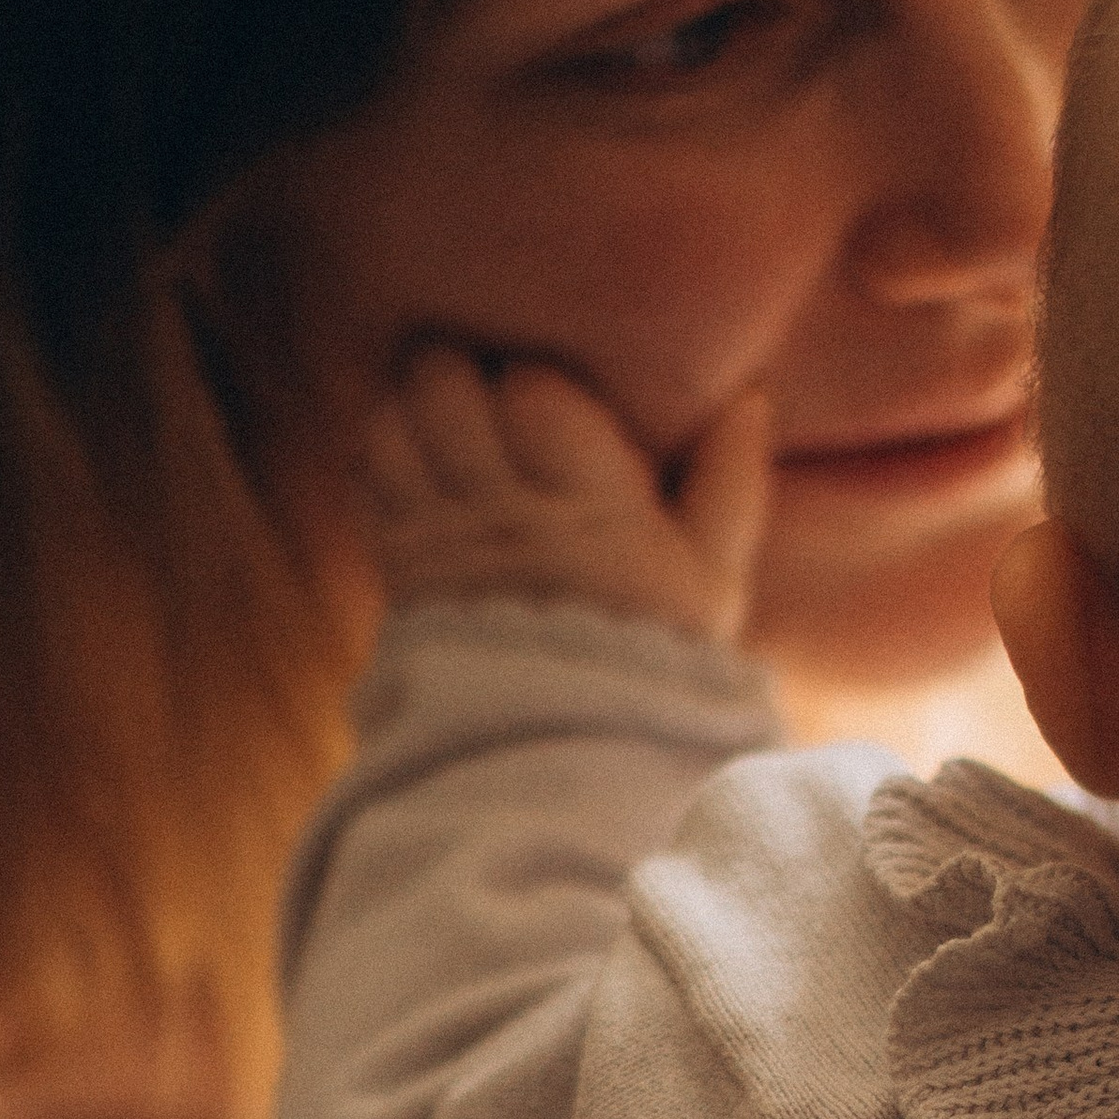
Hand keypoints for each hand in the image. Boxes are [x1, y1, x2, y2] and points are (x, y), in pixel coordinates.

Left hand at [356, 347, 770, 641]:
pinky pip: (366, 474)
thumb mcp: (712, 581)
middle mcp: (503, 517)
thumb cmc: (654, 657)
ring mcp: (439, 540)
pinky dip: (385, 455)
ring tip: (455, 421)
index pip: (534, 393)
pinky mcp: (397, 565)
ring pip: (394, 422)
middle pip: (445, 389)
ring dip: (417, 405)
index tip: (555, 398)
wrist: (565, 746)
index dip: (537, 379)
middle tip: (491, 387)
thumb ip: (730, 484)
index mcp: (589, 511)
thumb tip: (751, 397)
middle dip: (465, 371)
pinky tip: (425, 466)